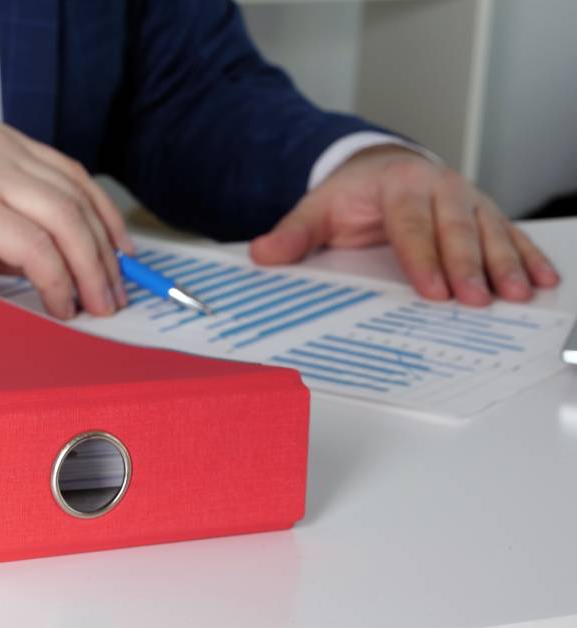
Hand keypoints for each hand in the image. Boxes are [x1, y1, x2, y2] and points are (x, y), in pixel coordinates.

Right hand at [0, 122, 132, 318]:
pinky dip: (58, 282)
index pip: (72, 177)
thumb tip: (80, 264)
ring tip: (96, 306)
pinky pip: (37, 248)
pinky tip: (60, 305)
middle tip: (115, 294)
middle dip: (105, 253)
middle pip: (76, 197)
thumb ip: (25, 233)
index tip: (122, 259)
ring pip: (65, 220)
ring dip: (90, 271)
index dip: (106, 220)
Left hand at [250, 146, 559, 305]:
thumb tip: (263, 254)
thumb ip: (293, 234)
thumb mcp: (317, 209)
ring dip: (507, 264)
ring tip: (518, 294)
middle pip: (458, 229)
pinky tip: (542, 278)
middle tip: (478, 300)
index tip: (431, 289)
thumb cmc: (352, 194)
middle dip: (469, 265)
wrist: (380, 167)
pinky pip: (511, 234)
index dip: (423, 257)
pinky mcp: (486, 213)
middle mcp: (440, 188)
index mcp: (399, 185)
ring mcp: (468, 200)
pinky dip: (528, 256)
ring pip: (492, 232)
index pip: (412, 224)